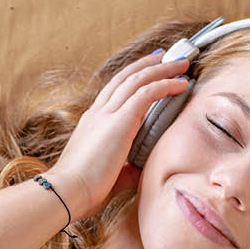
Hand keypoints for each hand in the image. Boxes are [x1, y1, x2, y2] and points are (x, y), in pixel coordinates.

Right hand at [49, 49, 190, 218]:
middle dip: (147, 65)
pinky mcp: (119, 122)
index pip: (113, 91)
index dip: (131, 78)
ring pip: (137, 80)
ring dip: (162, 69)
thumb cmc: (83, 191)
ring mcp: (107, 115)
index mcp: (93, 123)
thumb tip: (140, 170)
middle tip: (165, 56)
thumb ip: (126, 169)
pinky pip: (146, 93)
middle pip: (125, 77)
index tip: (148, 69)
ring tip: (181, 63)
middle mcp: (98, 113)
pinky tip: (181, 84)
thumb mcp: (110, 175)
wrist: (67, 192)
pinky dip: (165, 85)